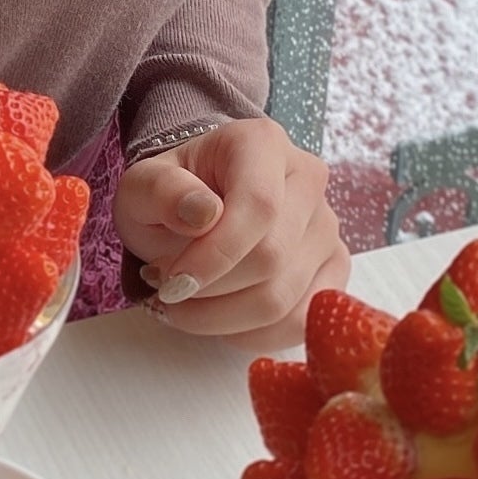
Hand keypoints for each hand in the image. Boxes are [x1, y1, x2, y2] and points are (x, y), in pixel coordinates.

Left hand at [113, 116, 347, 349]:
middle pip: (273, 258)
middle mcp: (308, 179)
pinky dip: (254, 335)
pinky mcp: (333, 270)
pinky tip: (220, 320)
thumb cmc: (170, 192)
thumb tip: (203, 213)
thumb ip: (164, 192)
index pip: (259, 205)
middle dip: (212, 289)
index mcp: (263, 143)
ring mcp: (327, 227)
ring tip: (185, 305)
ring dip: (225, 318)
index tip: (171, 283)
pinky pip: (302, 321)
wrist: (196, 202)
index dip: (216, 254)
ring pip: (286, 299)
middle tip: (168, 291)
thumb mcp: (144, 184)